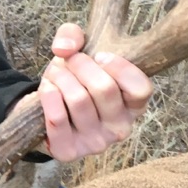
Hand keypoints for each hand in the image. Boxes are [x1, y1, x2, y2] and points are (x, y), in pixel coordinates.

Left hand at [32, 23, 151, 161]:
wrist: (46, 107)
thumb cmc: (73, 78)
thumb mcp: (77, 49)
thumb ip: (72, 35)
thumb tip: (64, 48)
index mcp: (134, 105)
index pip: (141, 89)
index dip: (119, 67)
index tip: (100, 55)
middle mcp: (121, 128)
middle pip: (104, 88)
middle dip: (80, 64)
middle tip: (69, 60)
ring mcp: (97, 143)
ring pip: (78, 100)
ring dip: (60, 78)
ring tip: (56, 74)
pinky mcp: (70, 152)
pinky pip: (57, 119)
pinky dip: (48, 96)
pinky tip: (48, 89)